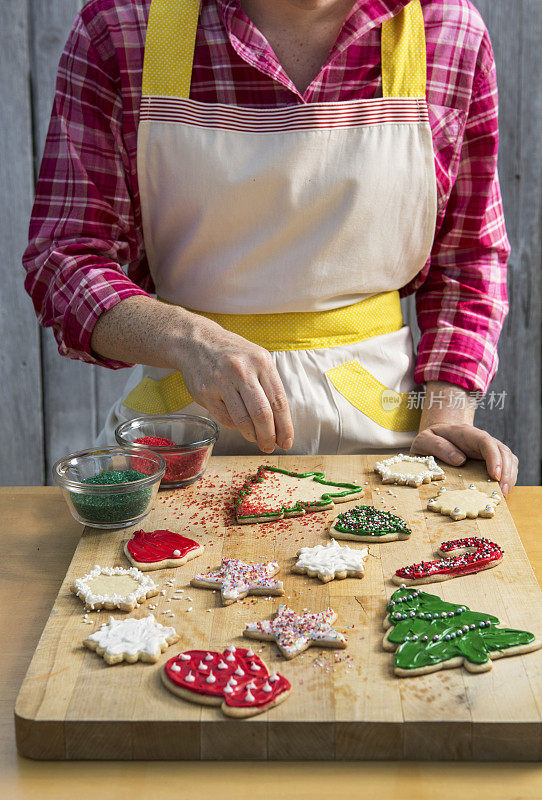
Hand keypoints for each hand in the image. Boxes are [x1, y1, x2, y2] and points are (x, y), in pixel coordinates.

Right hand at [178, 313, 293, 452]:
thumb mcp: (256, 359)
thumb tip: (281, 425)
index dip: (285, 426)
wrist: (196, 341)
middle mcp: (242, 371)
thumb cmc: (233, 354)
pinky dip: (235, 427)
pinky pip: (225, 418)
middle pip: (262, 414)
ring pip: (242, 421)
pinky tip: (239, 425)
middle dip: (269, 436)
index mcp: (261, 362)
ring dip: (252, 436)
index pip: (279, 401)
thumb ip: (269, 387)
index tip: (287, 441)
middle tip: (270, 446)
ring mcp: (221, 382)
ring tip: (256, 439)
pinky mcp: (205, 393)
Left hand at [410, 423, 517, 495]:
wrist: (438, 436)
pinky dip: (508, 479)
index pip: (486, 442)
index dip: (494, 458)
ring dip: (509, 478)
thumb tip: (460, 460)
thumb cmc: (431, 439)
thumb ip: (438, 446)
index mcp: (467, 434)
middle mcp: (482, 440)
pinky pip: (507, 467)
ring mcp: (490, 450)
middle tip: (502, 493)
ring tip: (503, 496)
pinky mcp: (492, 460)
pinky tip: (501, 493)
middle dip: (506, 473)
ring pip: (509, 460)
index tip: (494, 475)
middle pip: (503, 452)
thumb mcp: (425, 440)